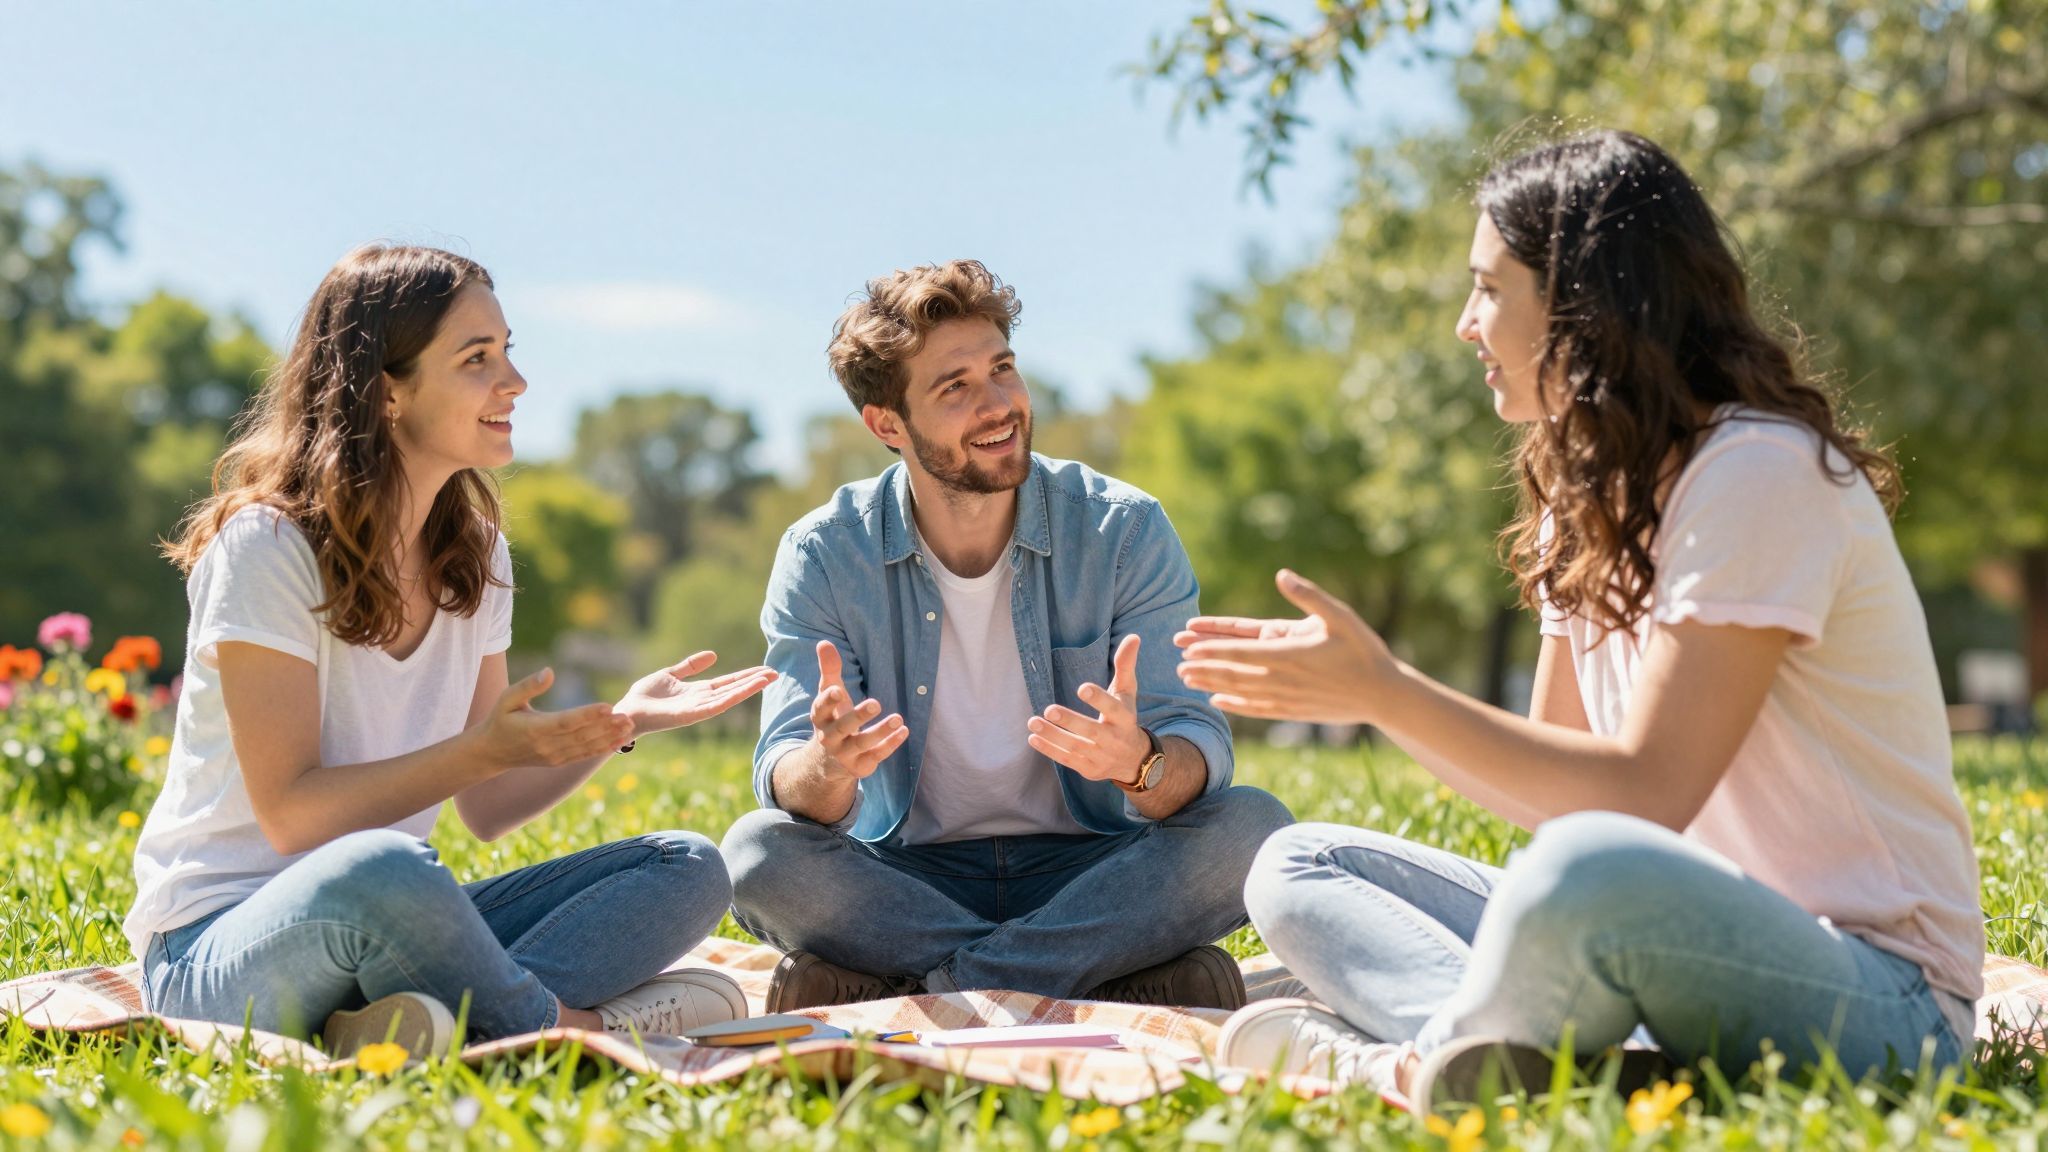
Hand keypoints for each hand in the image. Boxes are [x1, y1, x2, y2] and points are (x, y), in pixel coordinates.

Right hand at [473, 667, 636, 769]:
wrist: (492, 752)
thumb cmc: (500, 719)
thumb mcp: (507, 698)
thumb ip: (528, 686)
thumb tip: (550, 671)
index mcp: (535, 728)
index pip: (566, 721)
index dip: (587, 714)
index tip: (607, 706)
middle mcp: (547, 745)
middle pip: (581, 735)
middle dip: (606, 726)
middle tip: (627, 716)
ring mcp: (554, 756)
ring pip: (586, 746)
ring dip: (609, 737)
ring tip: (629, 726)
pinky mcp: (559, 761)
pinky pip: (584, 755)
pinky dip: (603, 748)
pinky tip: (620, 741)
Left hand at [616, 651, 777, 738]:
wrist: (629, 710)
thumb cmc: (645, 695)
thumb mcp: (671, 674)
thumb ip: (690, 666)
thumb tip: (713, 655)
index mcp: (699, 691)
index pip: (728, 683)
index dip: (746, 676)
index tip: (765, 670)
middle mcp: (703, 701)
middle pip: (734, 689)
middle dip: (754, 681)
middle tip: (775, 673)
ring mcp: (700, 708)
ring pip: (730, 697)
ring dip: (749, 688)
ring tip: (768, 678)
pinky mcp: (693, 714)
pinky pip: (718, 704)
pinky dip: (734, 696)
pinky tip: (747, 689)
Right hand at [810, 641, 906, 781]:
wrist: (828, 762)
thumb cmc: (833, 718)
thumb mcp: (829, 695)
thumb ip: (829, 670)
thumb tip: (824, 642)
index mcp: (820, 718)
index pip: (821, 709)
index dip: (828, 700)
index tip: (838, 690)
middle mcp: (830, 738)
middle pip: (843, 727)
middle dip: (858, 716)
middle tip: (876, 703)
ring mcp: (845, 754)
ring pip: (863, 743)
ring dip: (881, 731)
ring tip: (898, 718)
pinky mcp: (861, 766)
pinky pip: (876, 755)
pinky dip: (890, 744)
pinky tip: (904, 731)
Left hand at [1027, 634, 1151, 783]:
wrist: (1134, 760)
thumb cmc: (1125, 718)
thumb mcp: (1127, 693)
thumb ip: (1125, 666)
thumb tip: (1133, 637)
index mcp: (1124, 718)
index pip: (1112, 708)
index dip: (1098, 699)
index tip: (1082, 687)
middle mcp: (1114, 739)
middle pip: (1090, 731)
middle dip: (1069, 721)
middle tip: (1049, 709)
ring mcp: (1101, 756)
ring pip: (1075, 747)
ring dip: (1052, 735)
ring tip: (1033, 721)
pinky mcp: (1088, 769)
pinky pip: (1067, 760)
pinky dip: (1049, 750)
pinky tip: (1033, 737)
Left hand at [1174, 569, 1397, 724]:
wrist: (1384, 695)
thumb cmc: (1364, 650)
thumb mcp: (1340, 616)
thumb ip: (1309, 595)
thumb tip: (1282, 574)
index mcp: (1288, 653)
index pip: (1239, 650)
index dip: (1210, 649)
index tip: (1187, 646)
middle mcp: (1282, 678)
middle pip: (1232, 673)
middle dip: (1203, 668)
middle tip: (1177, 666)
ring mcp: (1286, 698)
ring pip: (1240, 692)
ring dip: (1212, 684)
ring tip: (1188, 681)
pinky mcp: (1293, 711)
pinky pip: (1256, 709)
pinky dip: (1235, 705)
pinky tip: (1218, 700)